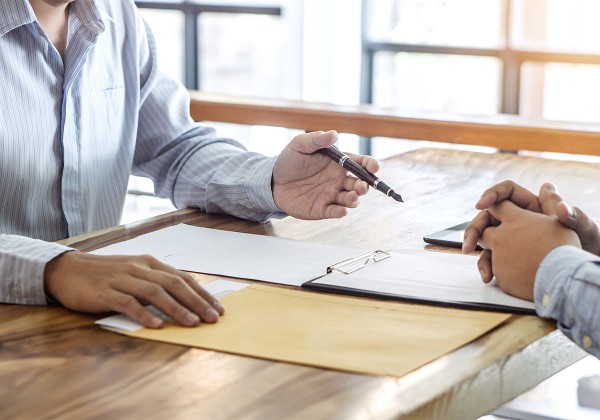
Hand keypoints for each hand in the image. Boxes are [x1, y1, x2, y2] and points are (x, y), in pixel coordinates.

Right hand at [44, 252, 224, 327]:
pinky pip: (128, 303)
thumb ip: (155, 283)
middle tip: (212, 318)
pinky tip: (156, 325)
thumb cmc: (105, 275)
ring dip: (176, 309)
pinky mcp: (105, 292)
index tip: (217, 308)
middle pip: (174, 284)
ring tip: (192, 323)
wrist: (67, 269)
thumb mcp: (134, 273)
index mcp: (149, 263)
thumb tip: (183, 300)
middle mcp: (139, 268)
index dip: (202, 293)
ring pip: (155, 293)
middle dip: (197, 302)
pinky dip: (144, 314)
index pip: (182, 278)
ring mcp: (122, 279)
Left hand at [272, 130, 379, 218]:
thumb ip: (317, 140)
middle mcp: (339, 180)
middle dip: (364, 186)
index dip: (370, 165)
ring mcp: (331, 195)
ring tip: (352, 197)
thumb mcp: (300, 145)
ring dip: (354, 199)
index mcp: (338, 163)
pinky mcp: (322, 209)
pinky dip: (340, 212)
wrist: (272, 181)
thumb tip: (334, 134)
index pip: (360, 163)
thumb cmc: (289, 160)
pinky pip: (334, 212)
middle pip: (359, 184)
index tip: (374, 167)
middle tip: (361, 187)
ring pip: (350, 199)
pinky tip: (342, 211)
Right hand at [463, 181, 599, 281]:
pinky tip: (488, 277)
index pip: (506, 192)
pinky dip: (486, 266)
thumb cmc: (589, 244)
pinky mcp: (509, 256)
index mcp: (532, 206)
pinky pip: (492, 257)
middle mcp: (518, 220)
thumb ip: (573, 216)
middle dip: (474, 229)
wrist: (583, 271)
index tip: (480, 204)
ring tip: (479, 266)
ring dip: (476, 250)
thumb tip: (561, 205)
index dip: (491, 195)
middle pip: (488, 217)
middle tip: (468, 243)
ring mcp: (512, 238)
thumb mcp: (583, 229)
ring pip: (486, 238)